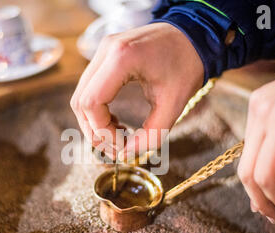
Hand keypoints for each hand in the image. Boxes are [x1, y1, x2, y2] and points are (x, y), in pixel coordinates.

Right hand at [70, 23, 203, 158]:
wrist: (194, 34)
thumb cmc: (187, 65)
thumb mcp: (174, 105)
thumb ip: (151, 135)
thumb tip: (127, 155)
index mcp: (121, 58)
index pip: (91, 103)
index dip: (101, 131)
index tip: (121, 147)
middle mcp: (105, 51)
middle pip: (81, 102)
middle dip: (95, 131)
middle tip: (116, 148)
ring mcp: (102, 51)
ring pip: (81, 96)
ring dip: (94, 122)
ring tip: (118, 135)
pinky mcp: (104, 55)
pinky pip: (90, 88)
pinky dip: (97, 110)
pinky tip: (115, 121)